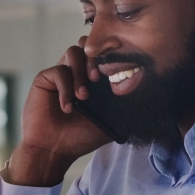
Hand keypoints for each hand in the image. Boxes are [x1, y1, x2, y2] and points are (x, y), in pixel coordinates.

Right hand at [7, 36, 111, 186]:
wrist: (54, 150)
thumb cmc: (80, 137)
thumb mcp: (109, 123)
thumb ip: (125, 110)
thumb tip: (148, 98)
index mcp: (95, 79)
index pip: (105, 54)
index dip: (112, 58)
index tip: (116, 75)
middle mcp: (78, 71)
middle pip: (89, 44)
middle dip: (96, 58)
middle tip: (98, 79)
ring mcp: (62, 73)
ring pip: (73, 52)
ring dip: (81, 71)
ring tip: (84, 96)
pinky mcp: (46, 78)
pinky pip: (58, 71)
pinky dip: (66, 88)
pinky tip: (68, 107)